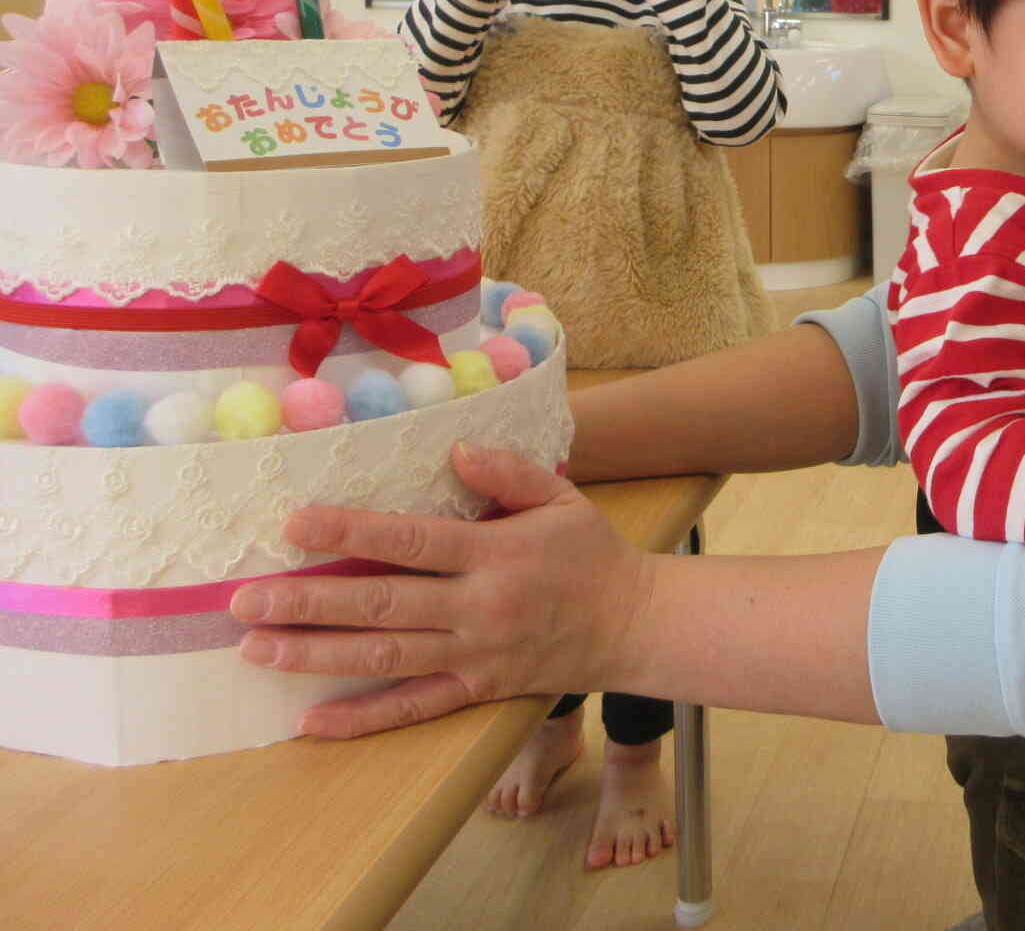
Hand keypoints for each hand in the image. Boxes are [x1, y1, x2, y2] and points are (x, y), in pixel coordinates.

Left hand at [230, 444, 656, 738]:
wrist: (632, 625)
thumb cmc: (591, 554)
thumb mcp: (562, 497)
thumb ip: (509, 473)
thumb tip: (455, 451)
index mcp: (495, 555)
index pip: (411, 541)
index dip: (352, 533)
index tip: (296, 524)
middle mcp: (479, 608)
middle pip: (382, 606)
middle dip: (308, 603)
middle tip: (244, 600)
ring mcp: (475, 655)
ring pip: (385, 658)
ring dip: (316, 655)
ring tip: (256, 649)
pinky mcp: (477, 690)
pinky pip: (413, 708)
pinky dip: (361, 719)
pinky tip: (311, 723)